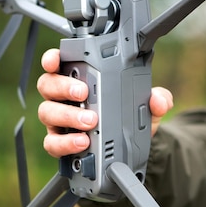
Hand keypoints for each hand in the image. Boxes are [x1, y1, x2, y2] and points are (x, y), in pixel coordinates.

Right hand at [37, 48, 172, 157]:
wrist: (130, 147)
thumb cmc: (128, 116)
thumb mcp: (145, 105)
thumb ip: (156, 99)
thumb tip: (158, 99)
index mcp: (78, 79)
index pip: (57, 63)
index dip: (51, 60)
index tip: (55, 61)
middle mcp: (62, 97)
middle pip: (47, 85)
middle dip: (64, 87)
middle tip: (84, 93)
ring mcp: (58, 120)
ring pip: (47, 112)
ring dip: (67, 115)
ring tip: (90, 121)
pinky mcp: (59, 142)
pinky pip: (52, 142)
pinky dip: (65, 142)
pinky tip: (82, 142)